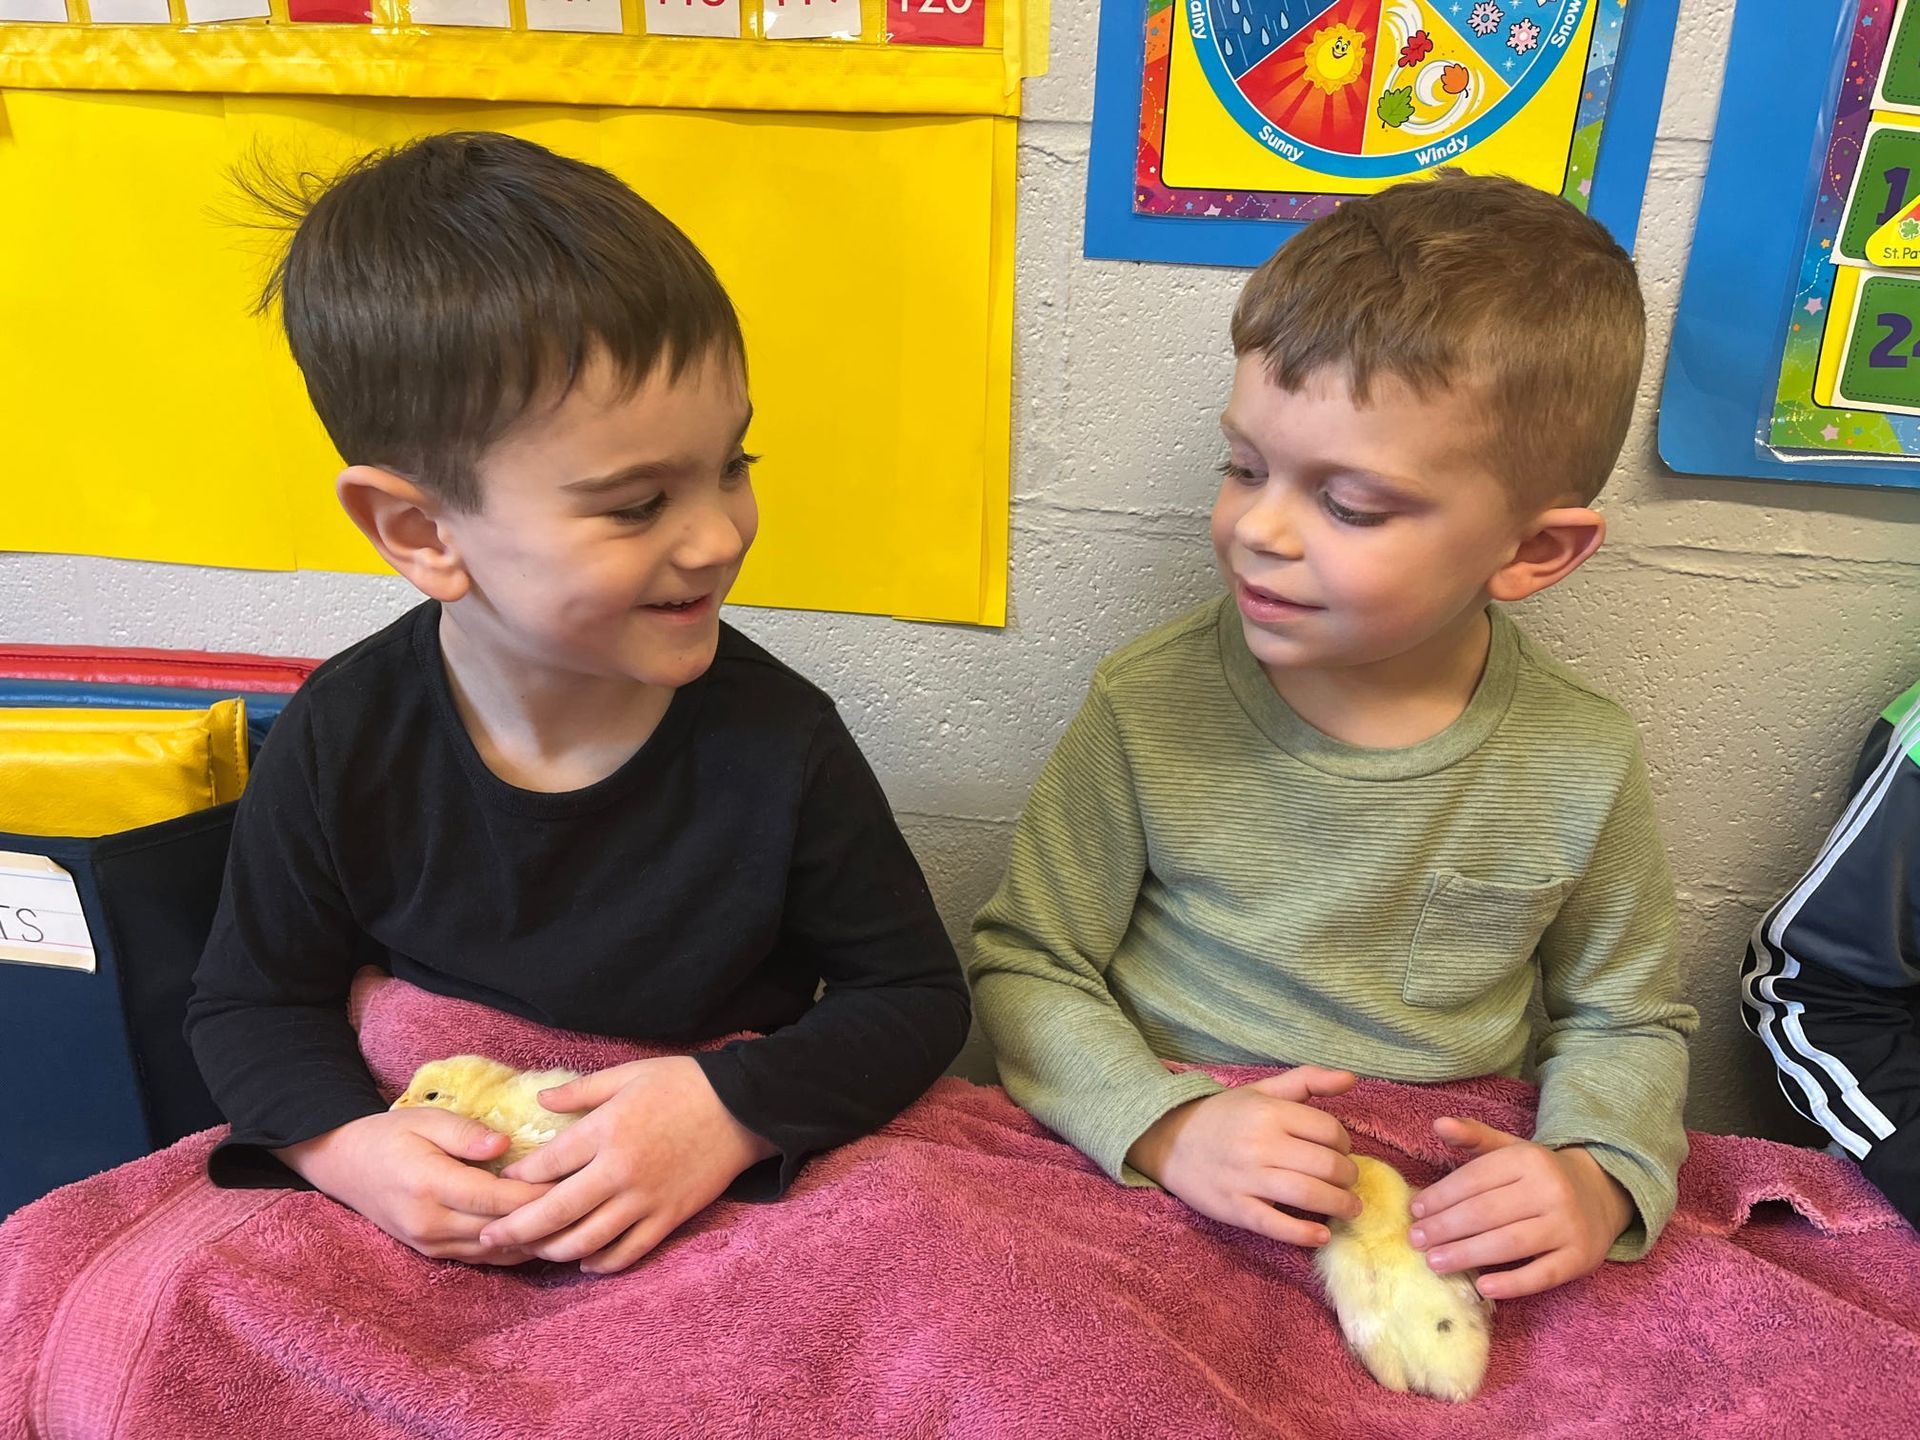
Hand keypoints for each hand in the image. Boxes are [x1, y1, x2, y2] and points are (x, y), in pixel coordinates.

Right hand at [275, 1107, 553, 1264]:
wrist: (345, 1164)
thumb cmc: (390, 1134)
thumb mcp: (425, 1120)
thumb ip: (466, 1135)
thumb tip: (505, 1147)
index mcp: (431, 1186)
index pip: (499, 1200)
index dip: (540, 1196)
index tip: (578, 1182)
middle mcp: (431, 1224)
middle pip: (503, 1231)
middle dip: (547, 1221)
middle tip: (589, 1204)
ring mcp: (431, 1244)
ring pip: (496, 1252)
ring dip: (535, 1241)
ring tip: (576, 1222)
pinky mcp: (433, 1253)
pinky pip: (483, 1258)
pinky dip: (515, 1249)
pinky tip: (544, 1235)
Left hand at [479, 1056, 776, 1274]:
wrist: (744, 1107)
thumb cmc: (683, 1083)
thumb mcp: (628, 1074)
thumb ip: (580, 1091)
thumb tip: (539, 1103)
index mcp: (606, 1131)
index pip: (545, 1165)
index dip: (516, 1178)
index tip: (499, 1183)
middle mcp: (619, 1171)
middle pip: (554, 1213)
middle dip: (515, 1229)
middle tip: (488, 1237)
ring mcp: (645, 1200)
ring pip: (586, 1241)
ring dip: (551, 1251)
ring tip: (530, 1250)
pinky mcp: (669, 1218)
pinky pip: (627, 1253)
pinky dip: (600, 1263)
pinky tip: (583, 1260)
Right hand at [1125, 1066, 1360, 1246]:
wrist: (1169, 1139)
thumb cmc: (1224, 1115)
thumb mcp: (1262, 1091)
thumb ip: (1308, 1080)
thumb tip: (1351, 1078)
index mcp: (1269, 1112)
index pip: (1329, 1131)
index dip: (1344, 1144)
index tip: (1341, 1151)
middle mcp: (1260, 1143)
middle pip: (1325, 1165)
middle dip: (1348, 1177)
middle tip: (1349, 1182)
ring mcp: (1247, 1178)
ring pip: (1307, 1194)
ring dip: (1339, 1205)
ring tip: (1350, 1208)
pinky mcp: (1235, 1208)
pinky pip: (1275, 1224)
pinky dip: (1303, 1233)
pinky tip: (1322, 1235)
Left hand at [1408, 1116, 1633, 1299]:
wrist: (1601, 1193)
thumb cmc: (1540, 1175)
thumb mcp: (1510, 1150)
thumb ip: (1473, 1137)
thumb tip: (1437, 1123)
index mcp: (1528, 1160)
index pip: (1475, 1179)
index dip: (1441, 1196)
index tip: (1414, 1211)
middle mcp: (1550, 1190)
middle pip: (1486, 1212)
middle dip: (1445, 1228)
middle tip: (1416, 1241)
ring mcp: (1568, 1225)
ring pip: (1509, 1243)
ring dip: (1467, 1254)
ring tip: (1434, 1262)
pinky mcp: (1581, 1258)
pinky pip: (1543, 1274)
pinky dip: (1512, 1283)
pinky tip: (1482, 1286)